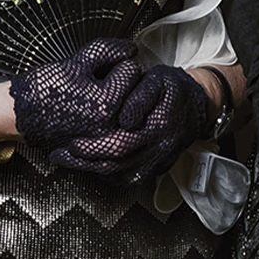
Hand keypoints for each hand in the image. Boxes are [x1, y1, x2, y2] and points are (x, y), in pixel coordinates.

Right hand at [11, 38, 145, 149]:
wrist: (18, 114)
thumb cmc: (43, 88)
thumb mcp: (76, 62)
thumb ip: (109, 51)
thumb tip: (132, 49)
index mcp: (106, 102)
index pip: (132, 70)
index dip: (115, 63)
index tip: (98, 69)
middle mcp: (110, 126)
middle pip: (136, 92)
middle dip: (121, 82)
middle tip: (98, 82)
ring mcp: (105, 140)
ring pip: (130, 111)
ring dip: (121, 101)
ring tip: (97, 97)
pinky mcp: (99, 147)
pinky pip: (119, 128)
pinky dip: (114, 118)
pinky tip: (95, 112)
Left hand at [51, 63, 211, 181]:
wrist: (198, 104)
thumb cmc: (172, 88)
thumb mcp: (157, 80)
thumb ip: (140, 96)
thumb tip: (125, 120)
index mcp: (158, 127)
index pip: (120, 144)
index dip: (93, 147)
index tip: (70, 144)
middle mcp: (159, 150)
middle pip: (116, 164)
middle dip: (84, 162)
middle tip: (61, 154)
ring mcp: (158, 163)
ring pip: (120, 176)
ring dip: (91, 171)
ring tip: (68, 162)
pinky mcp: (156, 169)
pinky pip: (128, 179)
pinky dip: (106, 175)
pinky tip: (90, 166)